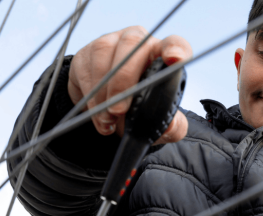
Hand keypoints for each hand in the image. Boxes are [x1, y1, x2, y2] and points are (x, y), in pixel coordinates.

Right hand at [68, 26, 191, 143]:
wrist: (105, 110)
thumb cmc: (138, 109)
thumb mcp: (158, 121)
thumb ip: (172, 126)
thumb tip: (171, 125)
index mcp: (161, 55)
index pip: (174, 43)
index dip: (175, 48)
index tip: (174, 60)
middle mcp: (138, 42)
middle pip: (134, 44)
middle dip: (125, 78)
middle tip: (119, 110)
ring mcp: (111, 43)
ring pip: (105, 53)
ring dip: (104, 91)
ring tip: (108, 119)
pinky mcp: (87, 53)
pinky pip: (87, 68)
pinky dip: (91, 95)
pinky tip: (97, 114)